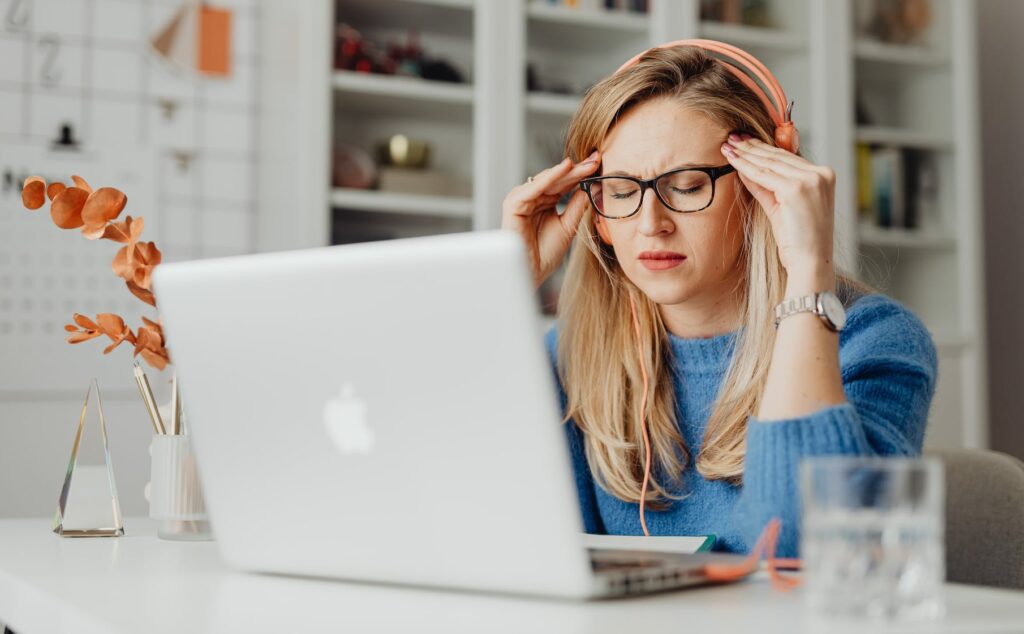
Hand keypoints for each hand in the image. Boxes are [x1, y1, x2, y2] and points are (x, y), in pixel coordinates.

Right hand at [501, 151, 600, 286]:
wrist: (531, 273)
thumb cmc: (545, 254)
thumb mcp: (568, 225)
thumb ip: (576, 206)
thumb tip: (591, 185)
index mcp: (543, 202)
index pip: (563, 183)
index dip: (581, 174)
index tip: (599, 163)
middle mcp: (531, 198)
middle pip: (556, 179)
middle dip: (577, 169)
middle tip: (596, 158)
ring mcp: (521, 200)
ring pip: (546, 180)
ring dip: (566, 172)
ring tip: (585, 164)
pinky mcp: (513, 205)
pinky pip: (534, 188)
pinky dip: (550, 178)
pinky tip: (565, 168)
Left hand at [720, 134, 835, 283]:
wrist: (810, 264)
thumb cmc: (798, 242)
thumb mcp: (782, 208)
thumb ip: (767, 187)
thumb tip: (746, 170)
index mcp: (823, 176)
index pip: (788, 157)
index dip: (764, 148)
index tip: (745, 141)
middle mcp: (820, 174)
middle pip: (778, 156)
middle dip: (752, 146)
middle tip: (732, 138)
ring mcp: (810, 180)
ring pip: (769, 162)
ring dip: (746, 153)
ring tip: (728, 146)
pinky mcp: (796, 188)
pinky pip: (764, 174)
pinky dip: (746, 166)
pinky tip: (732, 160)